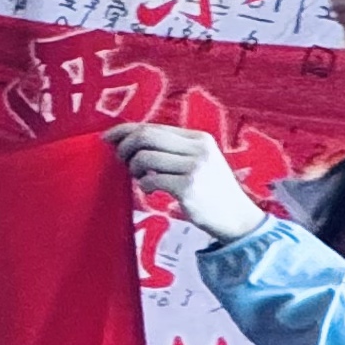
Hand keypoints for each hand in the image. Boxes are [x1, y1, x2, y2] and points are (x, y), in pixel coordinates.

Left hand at [107, 123, 269, 245]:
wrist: (237, 218)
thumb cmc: (212, 190)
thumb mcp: (199, 160)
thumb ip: (171, 148)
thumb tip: (129, 139)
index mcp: (199, 138)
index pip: (153, 127)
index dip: (125, 130)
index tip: (107, 137)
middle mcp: (198, 149)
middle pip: (145, 137)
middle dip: (124, 147)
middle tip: (120, 161)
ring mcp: (195, 168)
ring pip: (144, 158)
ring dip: (134, 169)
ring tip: (142, 178)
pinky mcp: (188, 187)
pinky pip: (150, 180)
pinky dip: (144, 186)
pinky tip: (153, 191)